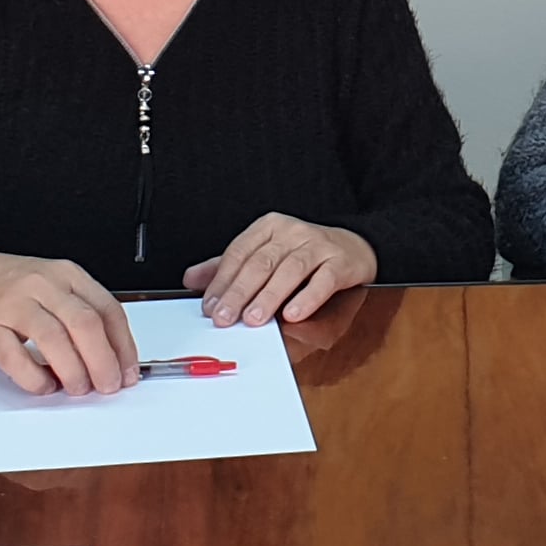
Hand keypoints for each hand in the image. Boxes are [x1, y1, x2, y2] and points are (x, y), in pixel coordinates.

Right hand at [0, 248, 133, 395]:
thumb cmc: (11, 287)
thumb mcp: (53, 286)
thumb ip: (81, 314)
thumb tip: (114, 358)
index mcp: (66, 274)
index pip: (108, 309)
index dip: (123, 346)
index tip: (129, 371)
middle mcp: (43, 284)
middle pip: (85, 324)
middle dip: (103, 362)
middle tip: (108, 386)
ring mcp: (14, 304)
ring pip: (54, 339)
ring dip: (73, 372)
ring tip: (78, 388)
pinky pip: (16, 358)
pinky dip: (35, 379)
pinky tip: (44, 385)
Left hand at [184, 213, 376, 326]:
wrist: (354, 246)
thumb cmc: (303, 254)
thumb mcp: (264, 254)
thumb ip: (230, 267)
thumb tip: (191, 280)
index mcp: (269, 227)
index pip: (239, 252)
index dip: (222, 280)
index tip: (209, 306)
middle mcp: (292, 232)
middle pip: (260, 262)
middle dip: (239, 292)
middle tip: (225, 317)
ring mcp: (318, 245)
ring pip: (289, 270)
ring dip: (269, 296)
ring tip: (253, 318)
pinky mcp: (341, 262)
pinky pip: (323, 280)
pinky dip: (307, 298)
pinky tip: (293, 314)